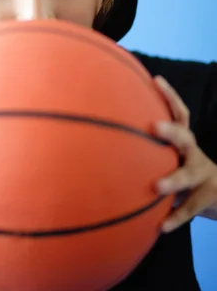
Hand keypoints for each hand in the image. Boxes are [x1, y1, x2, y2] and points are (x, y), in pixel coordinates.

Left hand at [153, 75, 216, 232]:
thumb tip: (102, 127)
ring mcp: (202, 175)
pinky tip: (161, 226)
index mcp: (183, 138)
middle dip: (171, 131)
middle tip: (154, 126)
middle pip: (185, 137)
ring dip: (174, 180)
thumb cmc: (178, 166)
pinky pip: (191, 208)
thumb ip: (143, 142)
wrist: (216, 193)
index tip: (156, 80)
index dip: (170, 95)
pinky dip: (177, 217)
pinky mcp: (206, 197)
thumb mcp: (167, 152)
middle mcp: (193, 152)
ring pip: (190, 175)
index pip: (179, 112)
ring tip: (157, 187)